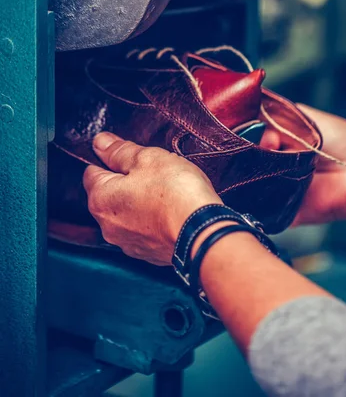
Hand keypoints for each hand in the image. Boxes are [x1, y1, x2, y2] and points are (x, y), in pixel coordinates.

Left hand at [83, 132, 221, 264]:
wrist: (204, 233)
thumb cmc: (175, 193)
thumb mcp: (147, 159)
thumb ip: (120, 150)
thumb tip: (100, 142)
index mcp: (101, 199)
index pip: (91, 172)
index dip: (110, 159)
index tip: (128, 155)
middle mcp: (108, 226)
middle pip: (109, 195)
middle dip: (126, 182)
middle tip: (152, 171)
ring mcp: (128, 243)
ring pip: (127, 214)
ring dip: (140, 202)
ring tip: (166, 191)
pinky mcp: (148, 254)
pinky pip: (145, 230)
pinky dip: (153, 221)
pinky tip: (171, 211)